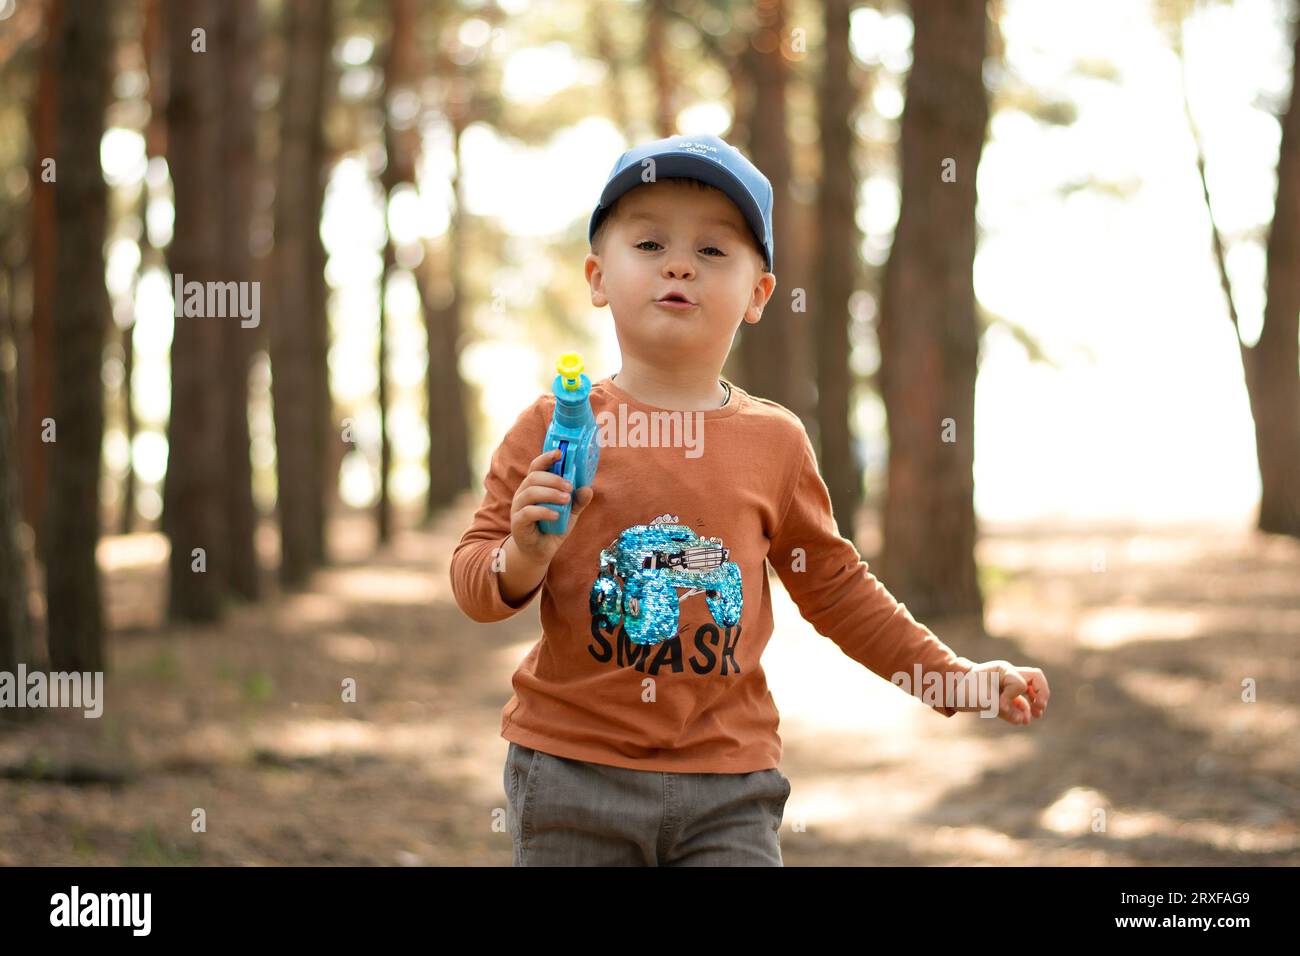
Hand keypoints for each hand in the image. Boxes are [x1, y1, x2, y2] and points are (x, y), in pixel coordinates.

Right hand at [509, 448, 595, 566]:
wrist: (539, 552)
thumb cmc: (552, 527)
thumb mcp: (570, 513)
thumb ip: (578, 501)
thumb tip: (588, 488)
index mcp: (534, 486)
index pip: (537, 466)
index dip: (546, 457)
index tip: (560, 453)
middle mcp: (523, 493)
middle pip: (534, 477)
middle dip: (554, 479)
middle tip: (570, 486)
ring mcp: (518, 507)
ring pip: (530, 492)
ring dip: (550, 493)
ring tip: (566, 499)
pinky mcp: (518, 522)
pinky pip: (528, 512)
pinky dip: (544, 511)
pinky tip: (556, 515)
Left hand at [968, 660, 1049, 725]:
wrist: (951, 691)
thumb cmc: (963, 690)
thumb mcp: (980, 698)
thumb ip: (1002, 709)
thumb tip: (1023, 720)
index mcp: (1003, 670)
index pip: (1019, 683)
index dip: (1013, 696)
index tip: (999, 705)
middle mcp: (1009, 676)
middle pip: (1036, 678)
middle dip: (1041, 693)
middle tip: (1039, 708)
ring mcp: (1008, 686)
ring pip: (1033, 690)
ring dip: (1037, 702)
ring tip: (1036, 715)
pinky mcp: (1005, 698)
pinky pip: (1022, 702)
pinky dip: (1025, 710)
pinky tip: (1024, 720)